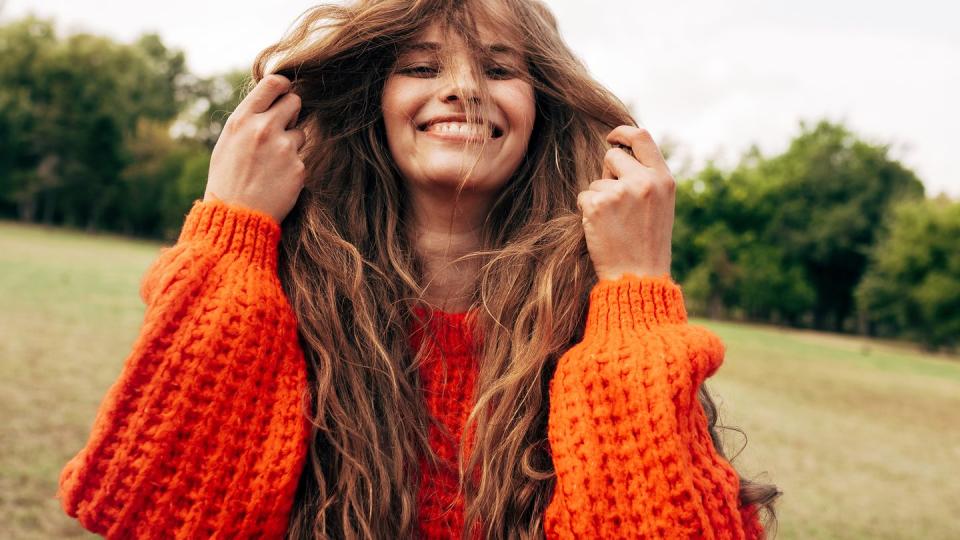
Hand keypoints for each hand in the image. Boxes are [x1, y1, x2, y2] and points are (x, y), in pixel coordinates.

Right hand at [204, 74, 306, 223]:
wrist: (235, 216)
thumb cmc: (227, 179)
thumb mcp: (228, 141)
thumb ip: (249, 119)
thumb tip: (270, 102)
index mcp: (242, 119)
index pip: (273, 83)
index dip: (284, 86)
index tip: (285, 92)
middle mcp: (264, 129)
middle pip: (295, 102)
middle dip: (291, 113)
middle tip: (281, 129)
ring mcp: (284, 148)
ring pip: (300, 133)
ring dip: (291, 144)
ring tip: (271, 163)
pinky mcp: (298, 168)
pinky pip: (301, 158)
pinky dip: (293, 167)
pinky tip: (276, 179)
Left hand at [577, 125, 675, 280]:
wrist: (638, 277)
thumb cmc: (648, 244)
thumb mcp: (660, 205)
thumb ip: (646, 178)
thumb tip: (617, 151)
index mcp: (663, 179)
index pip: (641, 137)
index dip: (622, 132)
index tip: (611, 138)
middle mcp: (644, 181)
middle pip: (612, 156)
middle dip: (607, 174)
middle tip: (617, 204)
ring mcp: (621, 192)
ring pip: (596, 182)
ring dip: (599, 199)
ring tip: (615, 224)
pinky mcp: (598, 205)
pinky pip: (584, 197)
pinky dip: (587, 212)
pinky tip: (603, 229)